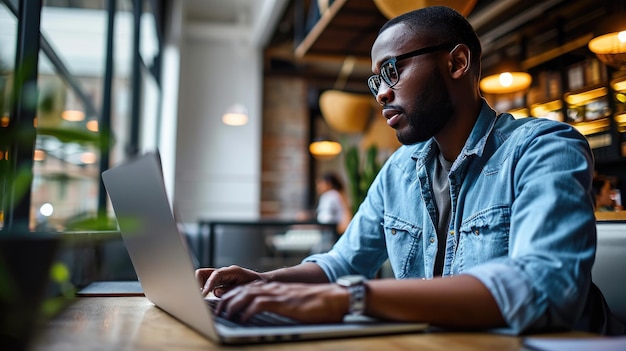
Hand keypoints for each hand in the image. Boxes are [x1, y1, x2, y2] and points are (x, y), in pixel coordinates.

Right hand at [196, 265, 263, 296]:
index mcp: (233, 271)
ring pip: (202, 277)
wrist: (263, 282)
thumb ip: (231, 290)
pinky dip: (203, 289)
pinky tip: (205, 297)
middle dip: (198, 282)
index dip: (208, 284)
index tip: (203, 294)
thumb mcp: (246, 288)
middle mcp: (225, 272)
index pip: (216, 275)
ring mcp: (221, 276)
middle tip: (197, 295)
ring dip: (200, 286)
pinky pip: (207, 283)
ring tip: (200, 297)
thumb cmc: (257, 285)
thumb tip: (216, 291)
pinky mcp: (219, 282)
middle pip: (203, 272)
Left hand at [216, 281, 348, 323]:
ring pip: (246, 295)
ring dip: (233, 305)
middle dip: (227, 300)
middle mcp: (273, 288)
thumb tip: (268, 311)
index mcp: (274, 288)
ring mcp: (278, 294)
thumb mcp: (292, 302)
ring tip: (225, 315)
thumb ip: (279, 303)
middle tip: (218, 311)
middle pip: (242, 290)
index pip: (246, 288)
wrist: (334, 298)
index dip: (231, 295)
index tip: (222, 304)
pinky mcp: (283, 302)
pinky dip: (248, 311)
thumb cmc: (317, 304)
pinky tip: (243, 318)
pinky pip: (259, 304)